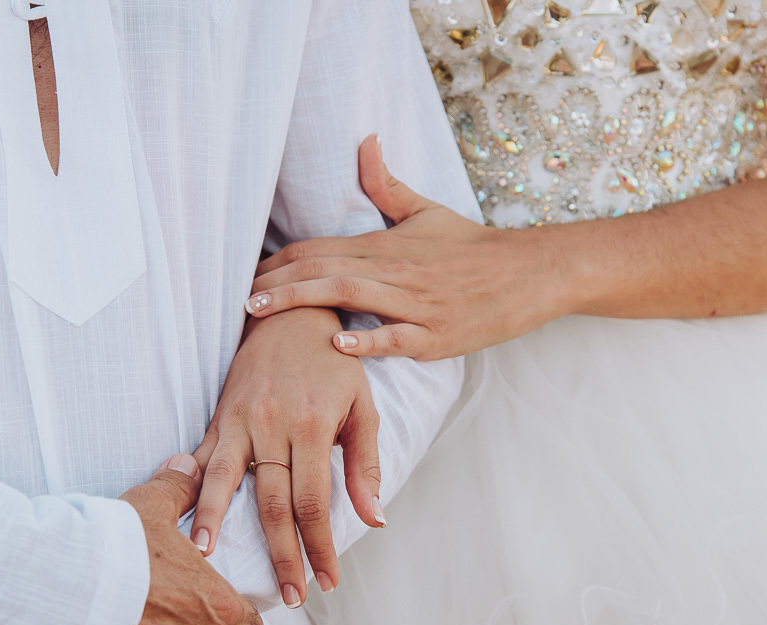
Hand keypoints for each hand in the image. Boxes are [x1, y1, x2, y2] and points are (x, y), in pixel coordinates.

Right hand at [189, 308, 384, 608]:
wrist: (292, 314)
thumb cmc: (335, 365)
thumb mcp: (363, 408)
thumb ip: (365, 466)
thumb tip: (375, 520)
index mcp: (314, 426)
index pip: (314, 501)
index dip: (319, 546)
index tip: (326, 581)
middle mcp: (273, 425)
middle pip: (272, 504)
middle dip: (281, 555)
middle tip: (288, 597)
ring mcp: (240, 420)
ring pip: (224, 482)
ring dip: (216, 525)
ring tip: (209, 563)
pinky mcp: (218, 417)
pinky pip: (202, 460)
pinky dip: (191, 492)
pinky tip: (181, 519)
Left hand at [245, 135, 577, 360]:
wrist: (530, 272)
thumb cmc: (472, 247)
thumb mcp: (426, 211)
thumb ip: (386, 184)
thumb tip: (365, 140)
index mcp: (385, 244)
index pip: (320, 248)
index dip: (279, 261)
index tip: (246, 275)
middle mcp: (396, 271)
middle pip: (324, 270)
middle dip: (275, 284)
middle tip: (236, 300)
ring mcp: (416, 304)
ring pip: (350, 296)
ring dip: (301, 304)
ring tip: (261, 315)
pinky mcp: (438, 336)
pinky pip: (398, 337)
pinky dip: (368, 339)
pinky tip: (337, 341)